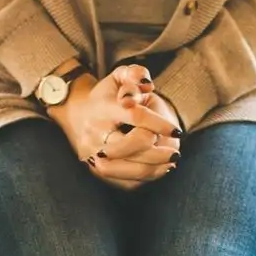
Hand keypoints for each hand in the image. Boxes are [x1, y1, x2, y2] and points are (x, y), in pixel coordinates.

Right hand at [47, 63, 180, 189]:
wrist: (78, 114)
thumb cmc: (107, 95)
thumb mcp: (119, 76)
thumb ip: (135, 74)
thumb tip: (146, 85)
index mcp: (102, 108)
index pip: (135, 116)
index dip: (159, 124)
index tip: (177, 130)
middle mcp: (93, 134)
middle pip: (130, 146)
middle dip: (157, 151)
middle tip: (175, 150)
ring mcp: (93, 155)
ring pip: (127, 168)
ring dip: (155, 166)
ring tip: (171, 160)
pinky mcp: (97, 172)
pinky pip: (125, 181)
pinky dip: (146, 176)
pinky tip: (160, 168)